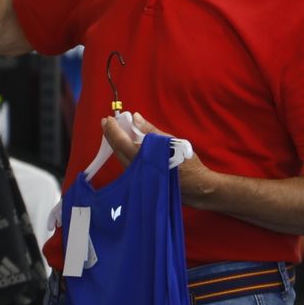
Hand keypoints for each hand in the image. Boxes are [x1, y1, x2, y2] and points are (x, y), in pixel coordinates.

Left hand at [100, 113, 216, 202]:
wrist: (197, 187)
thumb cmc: (187, 162)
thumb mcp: (171, 141)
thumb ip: (150, 130)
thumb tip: (135, 117)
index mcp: (143, 157)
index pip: (121, 142)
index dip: (113, 130)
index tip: (108, 119)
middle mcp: (136, 169)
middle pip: (118, 151)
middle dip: (110, 135)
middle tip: (106, 122)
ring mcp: (138, 177)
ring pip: (121, 158)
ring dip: (116, 144)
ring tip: (113, 132)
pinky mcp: (142, 181)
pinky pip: (127, 164)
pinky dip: (123, 152)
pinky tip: (125, 146)